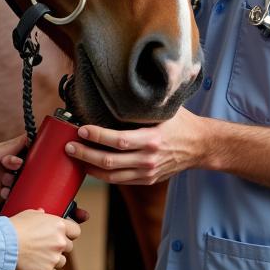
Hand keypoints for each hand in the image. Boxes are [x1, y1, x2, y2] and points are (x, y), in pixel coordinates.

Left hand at [0, 135, 26, 207]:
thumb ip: (5, 150)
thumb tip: (25, 137)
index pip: (18, 146)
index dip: (28, 147)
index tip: (34, 151)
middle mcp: (0, 164)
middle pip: (21, 163)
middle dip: (20, 166)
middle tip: (12, 167)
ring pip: (17, 178)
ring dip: (14, 180)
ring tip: (4, 181)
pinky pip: (10, 191)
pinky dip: (9, 192)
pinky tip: (3, 192)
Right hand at [8, 209, 80, 269]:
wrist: (4, 245)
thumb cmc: (14, 228)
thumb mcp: (28, 214)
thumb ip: (39, 214)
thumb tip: (42, 213)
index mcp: (59, 225)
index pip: (76, 230)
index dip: (70, 233)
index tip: (64, 235)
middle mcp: (60, 241)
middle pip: (69, 247)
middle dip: (59, 247)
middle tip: (46, 246)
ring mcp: (55, 257)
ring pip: (62, 261)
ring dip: (53, 260)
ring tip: (39, 256)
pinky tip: (39, 267)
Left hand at [63, 107, 204, 185]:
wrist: (201, 146)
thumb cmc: (181, 123)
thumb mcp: (166, 110)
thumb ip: (144, 105)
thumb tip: (120, 88)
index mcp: (152, 139)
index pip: (118, 140)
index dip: (97, 136)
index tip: (81, 130)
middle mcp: (148, 159)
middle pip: (109, 161)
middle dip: (85, 153)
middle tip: (68, 146)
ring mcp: (147, 172)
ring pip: (111, 175)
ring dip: (89, 167)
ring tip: (74, 157)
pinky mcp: (147, 180)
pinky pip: (119, 180)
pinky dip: (102, 175)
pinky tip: (90, 166)